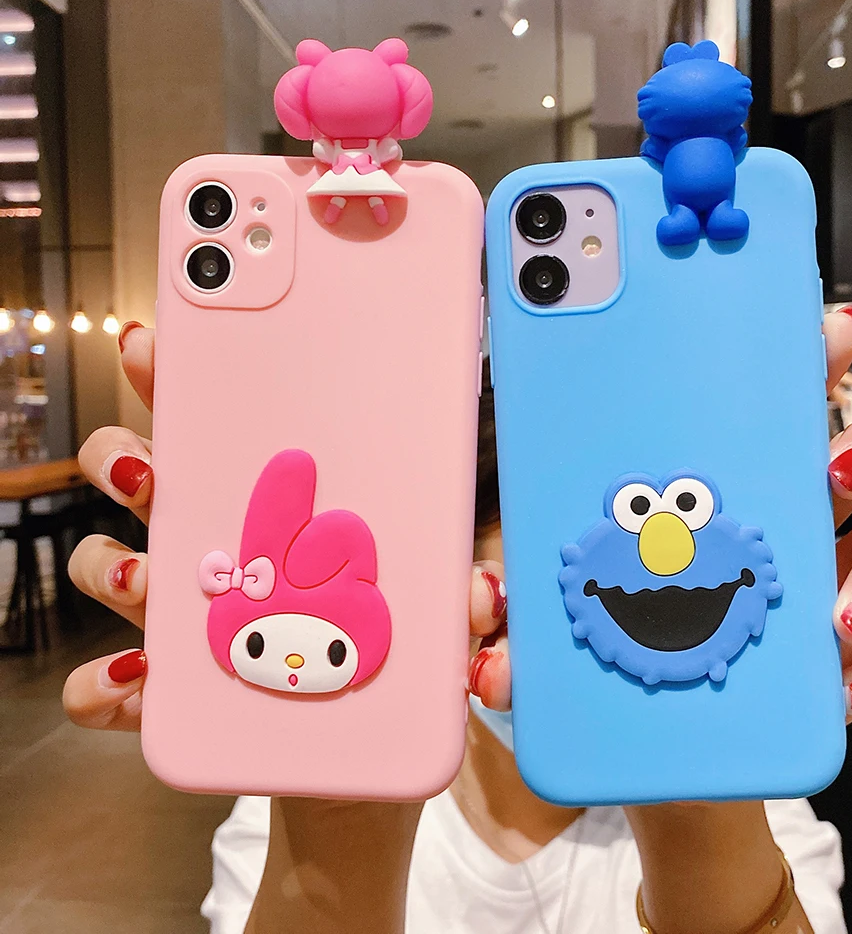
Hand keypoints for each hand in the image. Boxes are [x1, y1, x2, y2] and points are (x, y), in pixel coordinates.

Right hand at [61, 323, 510, 932]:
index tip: (167, 344)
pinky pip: (109, 687)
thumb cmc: (396, 674)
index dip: (189, 385)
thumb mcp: (443, 633)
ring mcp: (185, 624)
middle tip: (146, 454)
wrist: (362, 770)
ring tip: (145, 575)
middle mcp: (220, 555)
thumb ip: (464, 610)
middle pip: (149, 480)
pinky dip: (104, 684)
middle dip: (128, 453)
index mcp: (283, 517)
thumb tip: (484, 595)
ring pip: (110, 566)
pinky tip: (130, 684)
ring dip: (111, 562)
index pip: (229, 432)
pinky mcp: (168, 698)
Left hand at [472, 308, 851, 719]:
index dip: (795, 361)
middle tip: (835, 457)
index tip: (810, 328)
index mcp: (711, 489)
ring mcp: (818, 591)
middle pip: (847, 456)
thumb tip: (484, 622)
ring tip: (834, 614)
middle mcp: (778, 525)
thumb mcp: (548, 627)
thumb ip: (513, 619)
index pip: (760, 406)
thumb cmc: (604, 657)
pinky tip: (849, 689)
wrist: (649, 746)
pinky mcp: (846, 667)